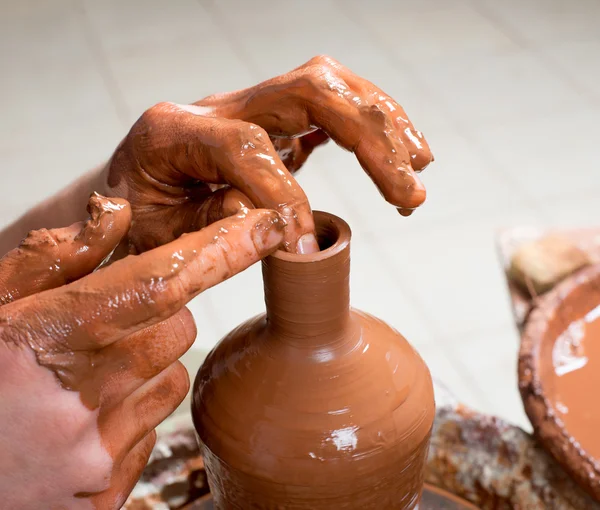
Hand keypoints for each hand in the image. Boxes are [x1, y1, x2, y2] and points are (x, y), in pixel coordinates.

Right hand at [0, 194, 283, 508]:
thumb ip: (53, 258)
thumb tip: (118, 211)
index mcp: (47, 339)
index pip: (161, 283)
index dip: (223, 250)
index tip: (269, 226)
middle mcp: (79, 402)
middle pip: (179, 329)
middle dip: (159, 315)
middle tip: (109, 324)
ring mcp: (95, 455)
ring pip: (173, 379)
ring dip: (148, 366)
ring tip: (88, 376)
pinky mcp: (104, 494)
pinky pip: (154, 431)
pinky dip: (133, 415)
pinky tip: (84, 420)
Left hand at [106, 55, 432, 254]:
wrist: (129, 189)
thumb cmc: (137, 218)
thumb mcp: (153, 235)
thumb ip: (207, 226)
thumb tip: (274, 219)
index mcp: (172, 130)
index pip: (245, 144)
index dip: (282, 192)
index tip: (305, 240)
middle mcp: (217, 105)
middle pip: (308, 89)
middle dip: (368, 138)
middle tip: (408, 192)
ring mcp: (249, 106)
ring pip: (329, 86)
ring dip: (383, 124)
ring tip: (421, 166)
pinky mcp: (273, 120)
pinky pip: (331, 107)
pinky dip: (373, 127)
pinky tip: (404, 152)